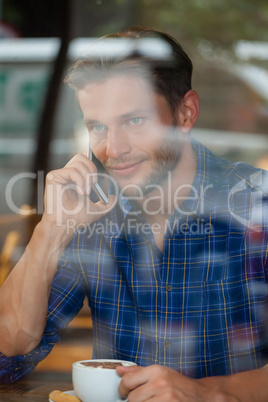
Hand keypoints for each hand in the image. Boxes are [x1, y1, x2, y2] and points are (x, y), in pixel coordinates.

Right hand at [43, 153, 115, 228]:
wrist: (65, 226)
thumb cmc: (76, 219)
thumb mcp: (97, 210)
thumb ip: (106, 204)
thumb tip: (114, 198)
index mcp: (73, 179)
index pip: (83, 161)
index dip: (92, 166)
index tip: (96, 182)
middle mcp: (65, 175)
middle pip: (80, 157)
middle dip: (91, 169)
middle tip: (93, 184)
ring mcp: (58, 175)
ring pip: (77, 163)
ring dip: (86, 178)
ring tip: (86, 192)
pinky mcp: (53, 177)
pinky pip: (71, 171)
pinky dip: (80, 181)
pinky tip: (80, 192)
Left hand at [117, 365, 237, 401]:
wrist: (202, 396)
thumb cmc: (179, 385)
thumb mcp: (160, 373)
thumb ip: (138, 372)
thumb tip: (119, 370)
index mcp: (156, 371)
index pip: (127, 382)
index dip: (122, 390)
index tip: (124, 393)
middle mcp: (160, 383)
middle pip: (132, 399)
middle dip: (135, 401)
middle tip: (144, 400)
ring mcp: (166, 399)